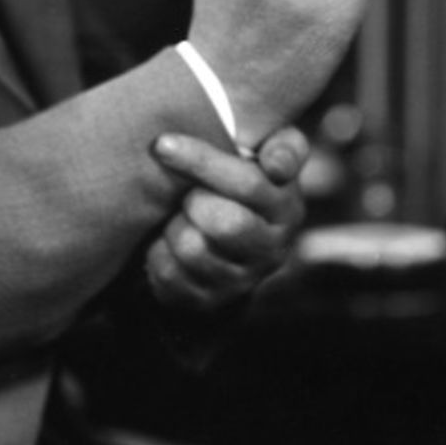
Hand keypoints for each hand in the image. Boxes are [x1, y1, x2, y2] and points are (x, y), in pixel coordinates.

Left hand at [143, 127, 310, 311]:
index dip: (203, 162)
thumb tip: (277, 163)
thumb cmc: (243, 186)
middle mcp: (272, 247)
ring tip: (182, 217)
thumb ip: (283, 148)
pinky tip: (170, 242)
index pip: (249, 184)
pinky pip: (171, 274)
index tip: (162, 144)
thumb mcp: (270, 158)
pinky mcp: (211, 300)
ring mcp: (243, 279)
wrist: (232, 246)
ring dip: (174, 227)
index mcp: (286, 206)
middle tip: (187, 192)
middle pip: (223, 223)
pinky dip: (159, 253)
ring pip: (192, 250)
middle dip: (192, 201)